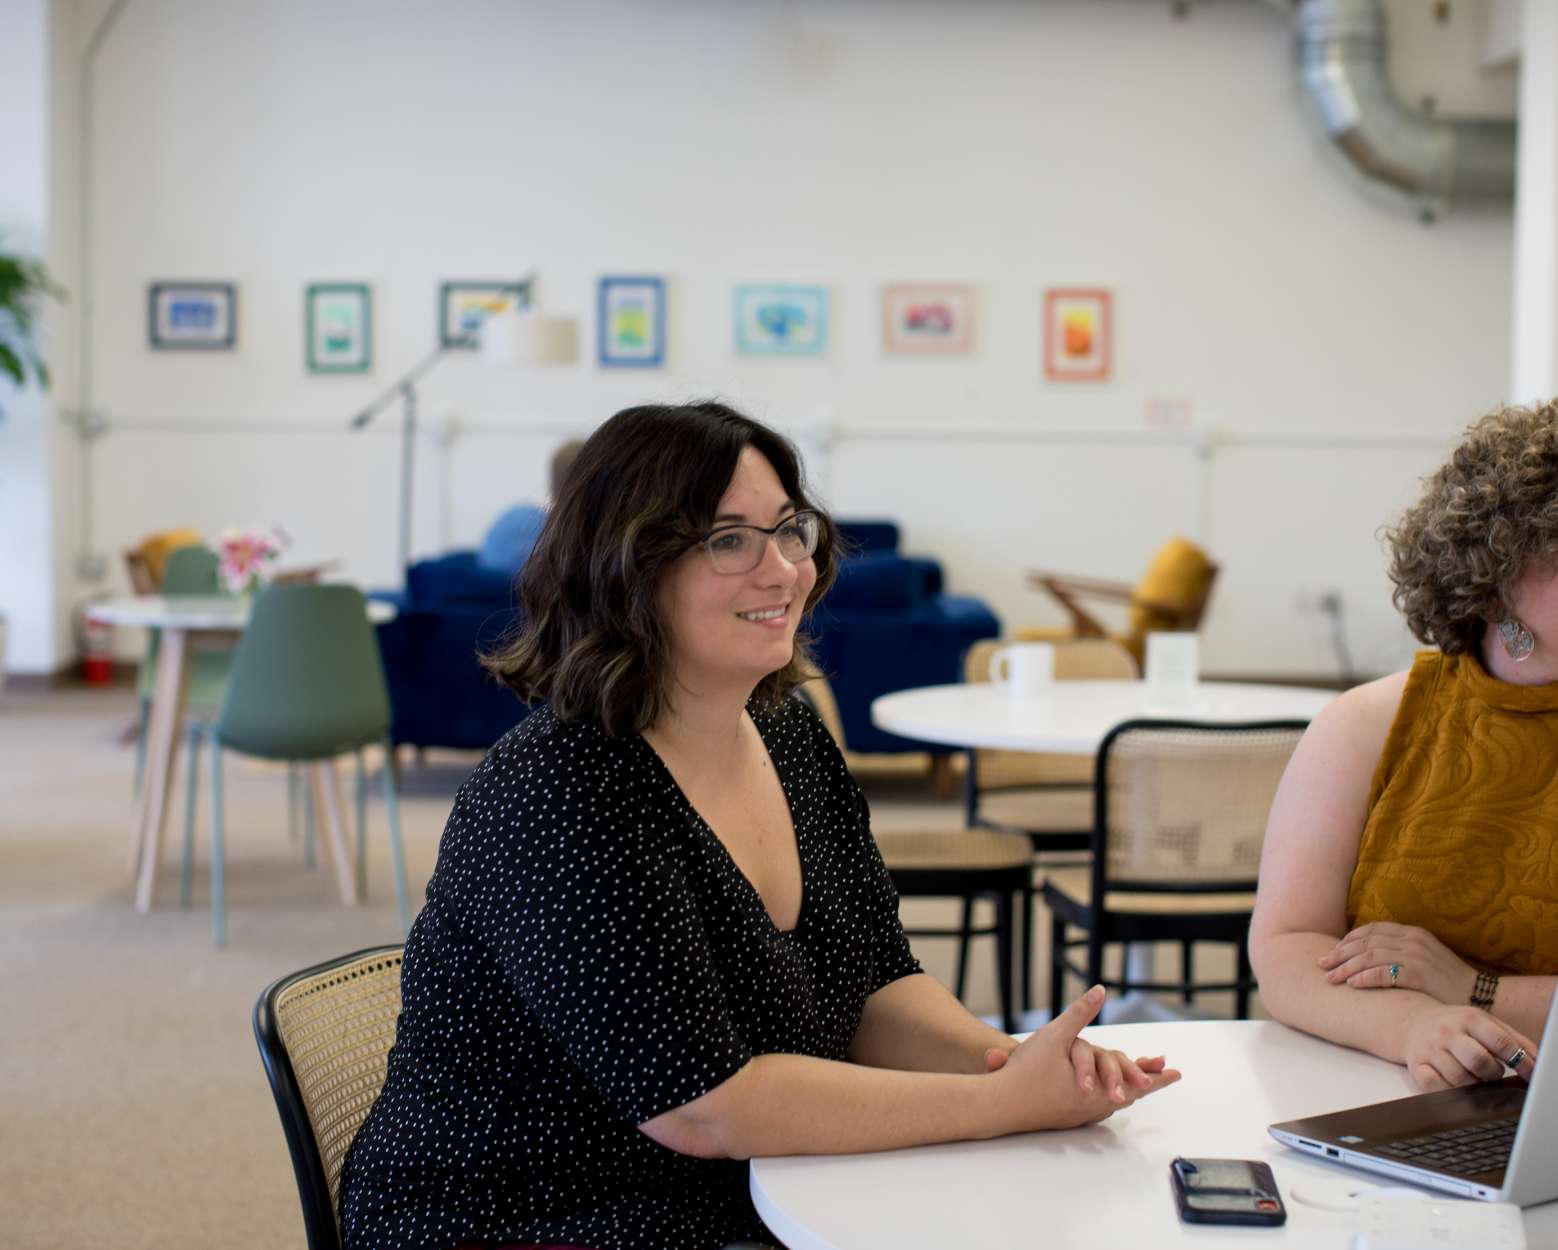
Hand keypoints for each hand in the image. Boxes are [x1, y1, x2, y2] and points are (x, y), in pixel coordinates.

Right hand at [993, 985, 1180, 1129]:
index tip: (1175, 1072)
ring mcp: (1079, 1115)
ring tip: (1138, 1084)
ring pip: (1111, 1103)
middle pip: (1128, 1094)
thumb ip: (1080, 1013)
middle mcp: (1092, 1106)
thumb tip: (1100, 990)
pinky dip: (1107, 1097)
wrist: (997, 1105)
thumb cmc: (1026, 1071)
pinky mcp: (1066, 1118)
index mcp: (1096, 1089)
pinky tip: (1104, 1095)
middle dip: (1146, 1081)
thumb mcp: (1056, 1035)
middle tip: (1165, 1075)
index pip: (1135, 1081)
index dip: (1156, 1075)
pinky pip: (1095, 1108)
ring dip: (1126, 1089)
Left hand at [1319, 922, 1475, 1004]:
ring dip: (1347, 968)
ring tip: (1331, 978)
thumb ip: (1399, 952)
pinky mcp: (1420, 973)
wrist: (1480, 995)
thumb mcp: (1423, 958)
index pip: (1371, 930)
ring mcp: (1416, 955)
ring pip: (1370, 956)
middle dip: (1340, 954)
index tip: (1333, 951)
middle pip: (1366, 942)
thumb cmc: (1447, 981)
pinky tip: (1353, 985)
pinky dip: (1365, 978)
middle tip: (1322, 965)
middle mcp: (1411, 939)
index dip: (1349, 940)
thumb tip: (1367, 957)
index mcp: (1411, 932)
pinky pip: (1385, 973)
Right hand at [1402, 1004, 1537, 1090]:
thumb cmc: (1458, 1027)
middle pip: (1478, 1060)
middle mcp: (1447, 1032)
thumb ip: (1514, 1040)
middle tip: (1492, 1074)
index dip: (1521, 1062)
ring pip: (1459, 1078)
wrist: (1415, 1022)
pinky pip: (1434, 1086)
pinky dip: (1449, 1092)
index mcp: (1469, 1019)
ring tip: (1474, 1078)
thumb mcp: (1486, 1023)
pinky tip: (1455, 1086)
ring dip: (1474, 1085)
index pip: (1500, 1041)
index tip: (1530, 1074)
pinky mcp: (1416, 1066)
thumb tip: (1538, 1064)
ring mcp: (1430, 1049)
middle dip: (1493, 1074)